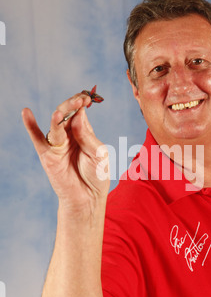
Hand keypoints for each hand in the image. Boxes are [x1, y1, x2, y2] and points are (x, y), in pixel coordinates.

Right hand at [22, 92, 109, 211]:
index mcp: (83, 131)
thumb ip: (87, 135)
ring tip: (60, 113)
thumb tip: (78, 115)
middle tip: (79, 101)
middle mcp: (68, 135)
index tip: (87, 99)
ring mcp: (57, 144)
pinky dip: (30, 126)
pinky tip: (26, 112)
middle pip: (66, 114)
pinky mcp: (47, 155)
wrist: (88, 198)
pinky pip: (37, 138)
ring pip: (55, 125)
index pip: (79, 112)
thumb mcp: (98, 152)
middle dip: (71, 106)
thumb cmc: (96, 174)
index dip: (81, 103)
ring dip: (58, 116)